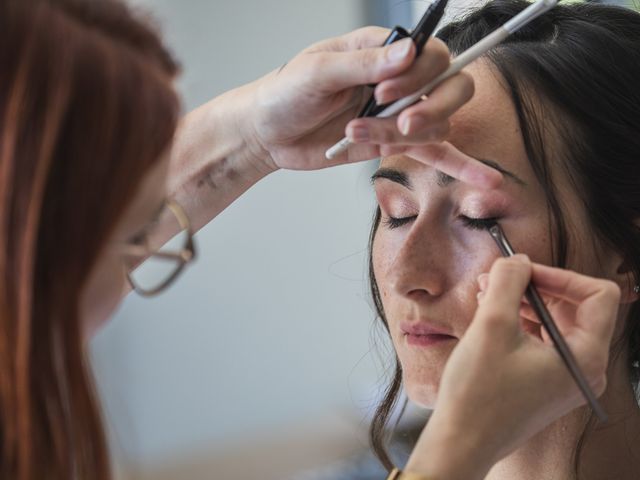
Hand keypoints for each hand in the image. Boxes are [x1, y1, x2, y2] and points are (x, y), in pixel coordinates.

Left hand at [244, 27, 501, 187]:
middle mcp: (396, 81)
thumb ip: (363, 64)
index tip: (381, 93)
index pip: (429, 54)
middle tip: (398, 122)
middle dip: (429, 108)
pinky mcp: (389, 143)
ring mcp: (396, 113)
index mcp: (380, 52)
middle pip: (450, 85)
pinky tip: (485, 180)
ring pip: (435, 124)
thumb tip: (407, 53)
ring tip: (355, 133)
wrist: (266, 134)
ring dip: (398, 137)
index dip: (418, 76)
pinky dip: (459, 165)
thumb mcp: (317, 72)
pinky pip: (431, 153)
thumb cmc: (285, 93)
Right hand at [405, 255, 619, 479]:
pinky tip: (489, 312)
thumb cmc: (479, 395)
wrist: (461, 441)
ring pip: (554, 320)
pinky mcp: (545, 380)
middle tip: (500, 277)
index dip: (562, 276)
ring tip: (487, 292)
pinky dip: (518, 320)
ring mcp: (565, 375)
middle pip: (575, 305)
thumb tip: (517, 260)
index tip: (525, 273)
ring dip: (522, 300)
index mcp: (585, 356)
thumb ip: (508, 282)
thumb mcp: (492, 327)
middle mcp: (583, 367)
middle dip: (536, 285)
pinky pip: (541, 338)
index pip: (598, 295)